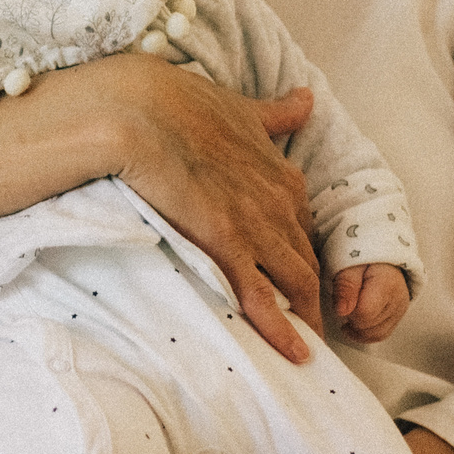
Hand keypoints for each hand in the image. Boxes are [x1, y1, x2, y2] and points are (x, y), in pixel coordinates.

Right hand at [104, 61, 320, 362]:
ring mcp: (257, 227)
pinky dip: (282, 330)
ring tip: (307, 345)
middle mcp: (279, 203)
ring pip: (298, 283)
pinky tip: (295, 355)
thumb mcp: (240, 106)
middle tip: (310, 321)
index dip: (302, 251)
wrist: (139, 111)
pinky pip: (263, 299)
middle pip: (307, 259)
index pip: (303, 225)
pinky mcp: (227, 247)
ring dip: (306, 317)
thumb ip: (275, 112)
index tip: (299, 273)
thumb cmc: (179, 103)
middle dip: (314, 292)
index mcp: (280, 172)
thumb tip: (307, 98)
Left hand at [332, 264, 410, 344]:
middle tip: (346, 302)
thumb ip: (344, 286)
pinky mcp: (397, 317)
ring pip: (375, 335)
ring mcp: (400, 310)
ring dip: (357, 329)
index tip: (343, 298)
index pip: (364, 313)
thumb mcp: (347, 266)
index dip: (348, 310)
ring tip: (350, 311)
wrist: (378, 258)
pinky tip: (354, 323)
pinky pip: (381, 335)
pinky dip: (364, 333)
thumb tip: (342, 312)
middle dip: (351, 319)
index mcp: (386, 283)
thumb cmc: (361, 260)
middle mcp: (398, 299)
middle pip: (369, 326)